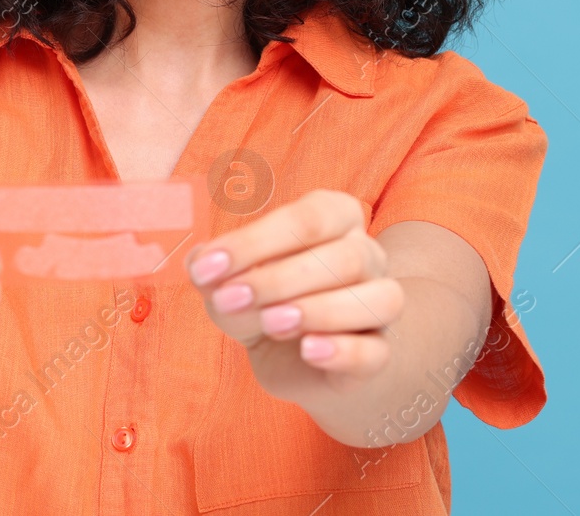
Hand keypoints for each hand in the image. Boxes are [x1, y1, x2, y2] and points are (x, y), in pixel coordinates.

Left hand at [188, 189, 403, 399]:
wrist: (300, 361)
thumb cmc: (267, 304)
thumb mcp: (235, 286)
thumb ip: (218, 276)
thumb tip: (200, 263)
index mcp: (335, 218)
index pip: (307, 219)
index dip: (256, 242)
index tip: (208, 267)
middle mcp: (367, 255)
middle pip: (345, 257)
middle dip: (280, 279)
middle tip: (230, 299)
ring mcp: (380, 304)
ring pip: (377, 298)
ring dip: (319, 310)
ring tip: (270, 323)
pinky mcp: (379, 353)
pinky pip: (376, 350)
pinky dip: (344, 350)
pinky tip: (309, 350)